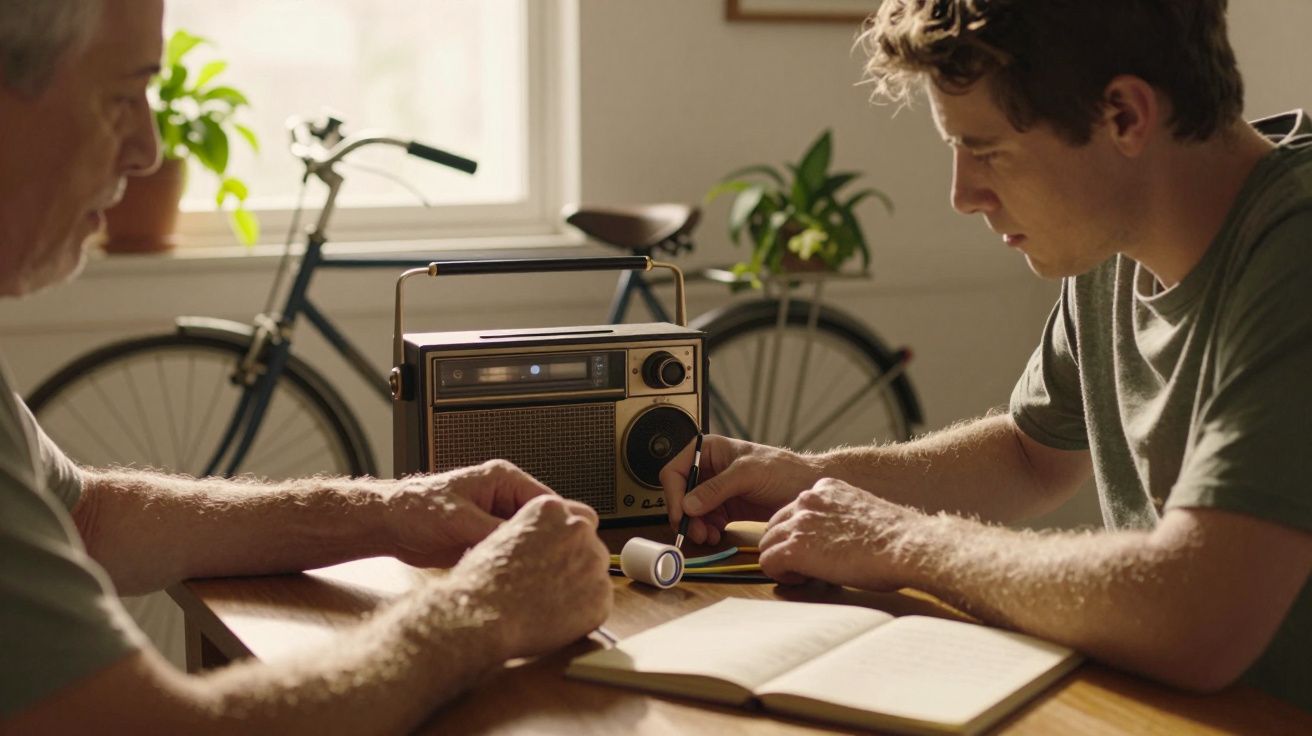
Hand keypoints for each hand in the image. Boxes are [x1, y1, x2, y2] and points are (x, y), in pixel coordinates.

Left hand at [383, 459, 555, 567]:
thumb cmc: (416, 509)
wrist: (389, 525)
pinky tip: (521, 580)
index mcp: (505, 480)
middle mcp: (507, 498)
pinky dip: (518, 565)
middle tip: (556, 567)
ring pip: (532, 540)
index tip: (571, 547)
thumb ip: (497, 530)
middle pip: (546, 522)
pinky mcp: (489, 540)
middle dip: (550, 542)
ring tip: (541, 577)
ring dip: (534, 556)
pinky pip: (514, 553)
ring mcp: (499, 520)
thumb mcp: (460, 519)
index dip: (563, 524)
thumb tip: (530, 544)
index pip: (550, 501)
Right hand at [445, 494, 612, 659]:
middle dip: (574, 563)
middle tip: (549, 584)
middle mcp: (577, 528)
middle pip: (588, 544)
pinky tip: (557, 617)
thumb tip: (542, 541)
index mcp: (551, 509)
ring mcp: (593, 561)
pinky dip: (583, 612)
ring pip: (595, 573)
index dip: (563, 543)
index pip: (574, 520)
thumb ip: (530, 532)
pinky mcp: (601, 595)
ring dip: (579, 586)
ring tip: (549, 602)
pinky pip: (598, 603)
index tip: (553, 558)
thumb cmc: (482, 581)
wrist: (483, 616)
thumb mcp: (500, 536)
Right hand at [658, 435, 824, 544]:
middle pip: (680, 494)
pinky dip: (707, 531)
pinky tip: (715, 535)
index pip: (675, 470)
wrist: (806, 488)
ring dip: (696, 526)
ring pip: (691, 511)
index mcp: (708, 451)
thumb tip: (688, 504)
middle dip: (685, 515)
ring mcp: (716, 490)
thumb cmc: (783, 470)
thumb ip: (717, 488)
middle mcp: (708, 469)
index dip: (673, 493)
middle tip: (695, 532)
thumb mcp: (748, 474)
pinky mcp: (726, 508)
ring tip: (708, 536)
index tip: (681, 514)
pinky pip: (706, 521)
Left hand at [758, 477, 921, 590]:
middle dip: (787, 546)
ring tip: (807, 574)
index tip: (818, 549)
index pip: (794, 509)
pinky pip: (768, 562)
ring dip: (783, 560)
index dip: (801, 533)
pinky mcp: (795, 547)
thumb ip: (841, 519)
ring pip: (767, 543)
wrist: (908, 546)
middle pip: (776, 525)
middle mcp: (808, 499)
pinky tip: (803, 580)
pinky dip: (780, 574)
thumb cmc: (898, 539)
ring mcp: (799, 522)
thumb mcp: (864, 514)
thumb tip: (836, 540)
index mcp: (826, 488)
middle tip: (809, 566)